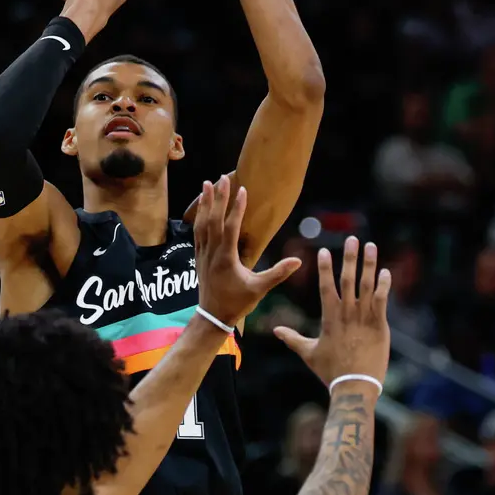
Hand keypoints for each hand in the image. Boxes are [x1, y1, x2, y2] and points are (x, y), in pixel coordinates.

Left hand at [192, 176, 300, 327]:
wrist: (213, 316)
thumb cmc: (237, 303)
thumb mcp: (260, 289)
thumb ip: (278, 273)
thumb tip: (298, 261)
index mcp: (226, 259)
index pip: (231, 228)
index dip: (237, 208)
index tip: (243, 190)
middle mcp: (212, 253)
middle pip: (213, 220)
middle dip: (218, 198)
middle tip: (221, 178)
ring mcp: (202, 254)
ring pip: (201, 224)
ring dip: (205, 203)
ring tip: (207, 184)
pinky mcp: (198, 257)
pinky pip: (197, 232)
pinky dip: (198, 217)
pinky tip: (201, 207)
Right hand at [274, 238, 390, 386]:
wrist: (354, 385)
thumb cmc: (330, 371)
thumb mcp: (308, 353)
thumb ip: (292, 339)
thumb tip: (276, 331)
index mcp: (329, 317)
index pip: (326, 286)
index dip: (325, 267)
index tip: (324, 250)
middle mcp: (347, 313)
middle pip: (348, 278)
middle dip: (350, 257)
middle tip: (352, 238)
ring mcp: (364, 317)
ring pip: (368, 284)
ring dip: (370, 264)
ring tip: (371, 246)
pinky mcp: (379, 325)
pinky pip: (382, 300)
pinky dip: (384, 285)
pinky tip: (387, 272)